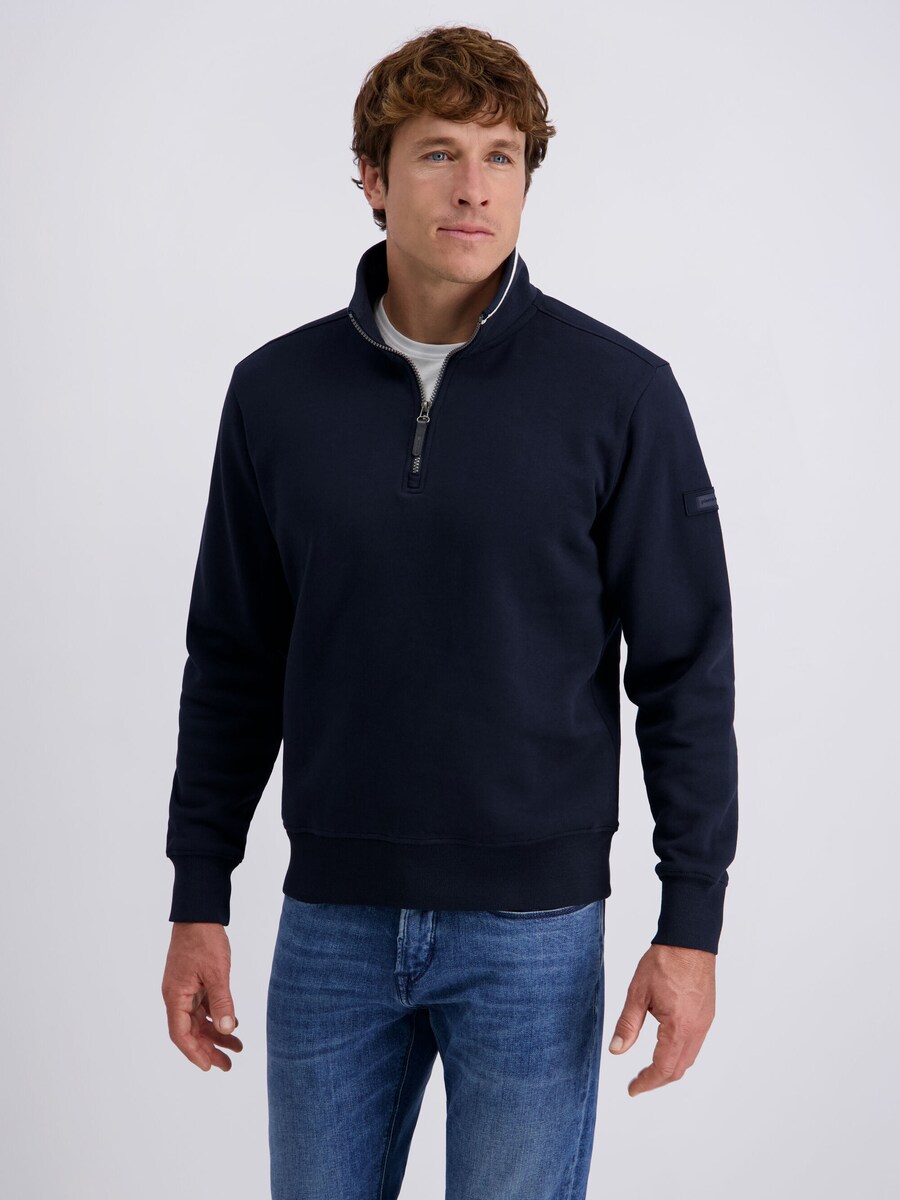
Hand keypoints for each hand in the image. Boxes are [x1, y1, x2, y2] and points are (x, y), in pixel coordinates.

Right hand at [161, 922, 243, 1071]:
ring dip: (216, 1034)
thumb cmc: (204, 940)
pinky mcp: (194, 980)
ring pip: (199, 1019)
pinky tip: (233, 1024)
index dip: (194, 1053)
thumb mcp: (217, 972)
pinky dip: (217, 1016)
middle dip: (208, 1049)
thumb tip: (227, 1030)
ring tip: (237, 1048)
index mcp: (175, 996)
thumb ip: (222, 1002)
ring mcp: (185, 988)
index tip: (209, 1067)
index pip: (181, 1034)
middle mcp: (176, 995)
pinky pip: (204, 1006)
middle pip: (190, 1031)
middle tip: (228, 1065)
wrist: (199, 912)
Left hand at [608, 942, 715, 1096]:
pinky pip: (695, 1044)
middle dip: (658, 1080)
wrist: (690, 940)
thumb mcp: (638, 993)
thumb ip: (628, 1024)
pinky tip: (666, 1048)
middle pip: (679, 1068)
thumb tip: (616, 1050)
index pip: (664, 1067)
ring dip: (670, 1068)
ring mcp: (705, 1022)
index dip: (647, 1082)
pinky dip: (680, 1054)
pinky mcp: (707, 1014)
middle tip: (637, 1083)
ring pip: (689, 1058)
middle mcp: (696, 1029)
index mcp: (679, 1026)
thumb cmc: (664, 961)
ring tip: (649, 1069)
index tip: (633, 1089)